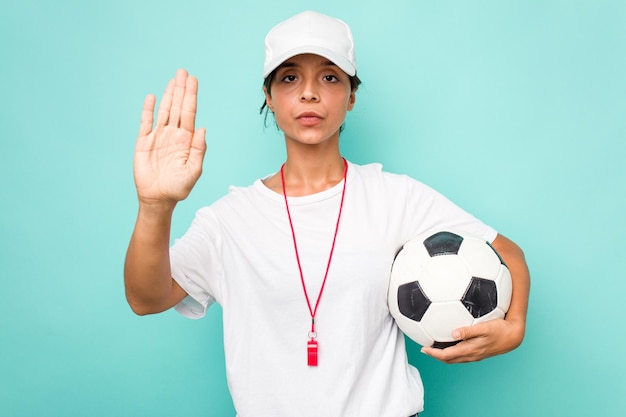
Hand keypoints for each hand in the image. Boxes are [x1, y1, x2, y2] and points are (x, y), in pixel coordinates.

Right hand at [134, 69, 206, 205]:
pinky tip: (152, 97)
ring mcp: (158, 136)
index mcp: (187, 140)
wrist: (158, 198)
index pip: (190, 113)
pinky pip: (146, 122)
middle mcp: (173, 135)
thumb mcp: (194, 170)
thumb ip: (199, 150)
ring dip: (168, 95)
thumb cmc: (179, 187)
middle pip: (178, 107)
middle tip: (183, 72)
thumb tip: (203, 129)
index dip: (191, 96)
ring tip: (173, 79)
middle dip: (181, 90)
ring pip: (164, 111)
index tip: (193, 81)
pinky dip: (148, 110)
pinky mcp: (143, 142)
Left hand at [420, 317, 524, 363]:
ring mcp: (475, 355)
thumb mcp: (484, 327)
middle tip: (425, 349)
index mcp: (470, 350)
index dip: (434, 354)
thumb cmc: (500, 329)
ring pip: (455, 358)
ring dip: (443, 354)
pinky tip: (450, 343)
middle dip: (435, 355)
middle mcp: (471, 355)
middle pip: (449, 359)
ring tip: (434, 347)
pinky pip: (461, 355)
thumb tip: (453, 333)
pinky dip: (452, 352)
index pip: (447, 355)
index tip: (423, 349)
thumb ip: (468, 330)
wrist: (513, 336)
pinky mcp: (478, 352)